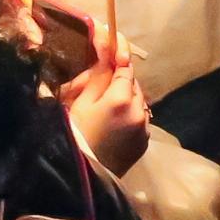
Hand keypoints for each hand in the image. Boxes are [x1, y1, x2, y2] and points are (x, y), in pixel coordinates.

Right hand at [61, 33, 151, 174]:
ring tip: (108, 105)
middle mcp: (139, 111)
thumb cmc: (74, 134)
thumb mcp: (81, 103)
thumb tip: (106, 55)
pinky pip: (140, 120)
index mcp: (121, 98)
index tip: (115, 44)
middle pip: (134, 84)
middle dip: (122, 80)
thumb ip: (98, 78)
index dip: (120, 55)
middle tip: (105, 82)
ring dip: (128, 98)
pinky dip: (131, 116)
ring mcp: (144, 128)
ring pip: (139, 102)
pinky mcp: (145, 142)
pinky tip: (115, 123)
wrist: (81, 175)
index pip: (125, 68)